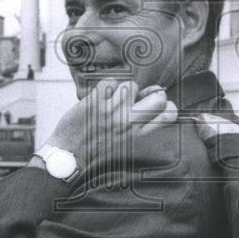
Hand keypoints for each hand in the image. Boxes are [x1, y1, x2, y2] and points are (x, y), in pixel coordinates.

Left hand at [47, 79, 177, 170]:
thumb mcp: (126, 141)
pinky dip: (105, 86)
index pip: (169, 115)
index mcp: (138, 135)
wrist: (69, 156)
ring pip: (131, 85)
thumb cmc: (97, 148)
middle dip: (150, 93)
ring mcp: (112, 112)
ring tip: (111, 100)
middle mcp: (128, 123)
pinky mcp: (95, 103)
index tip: (156, 105)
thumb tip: (155, 92)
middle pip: (158, 97)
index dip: (167, 105)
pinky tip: (99, 97)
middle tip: (134, 99)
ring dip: (122, 89)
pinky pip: (110, 82)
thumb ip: (142, 120)